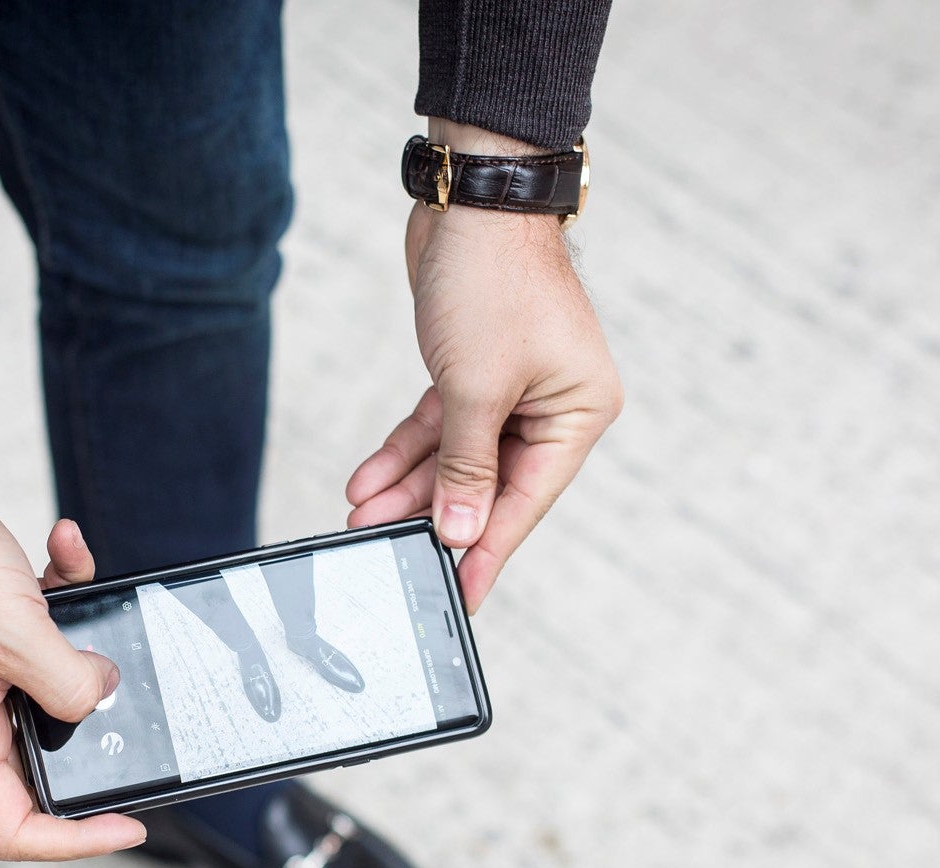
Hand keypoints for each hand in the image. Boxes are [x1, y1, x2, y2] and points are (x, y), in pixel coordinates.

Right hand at [0, 436, 143, 860]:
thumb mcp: (14, 630)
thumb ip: (68, 679)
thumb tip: (103, 693)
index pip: (12, 827)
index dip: (72, 842)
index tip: (126, 824)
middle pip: (42, 759)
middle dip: (92, 727)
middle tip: (135, 707)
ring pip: (54, 683)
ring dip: (83, 641)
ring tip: (88, 589)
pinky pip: (45, 628)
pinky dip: (66, 589)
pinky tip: (66, 545)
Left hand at [346, 121, 622, 608]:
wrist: (468, 201)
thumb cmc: (493, 281)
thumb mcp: (477, 390)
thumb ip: (466, 469)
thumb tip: (459, 532)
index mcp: (578, 412)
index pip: (526, 501)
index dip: (486, 550)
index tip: (459, 594)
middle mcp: (552, 404)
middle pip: (486, 484)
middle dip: (429, 514)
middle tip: (385, 551)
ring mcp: (511, 388)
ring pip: (454, 459)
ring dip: (407, 487)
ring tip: (360, 518)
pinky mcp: (472, 372)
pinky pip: (437, 428)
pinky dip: (403, 450)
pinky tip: (367, 480)